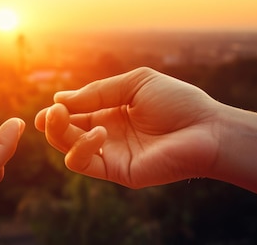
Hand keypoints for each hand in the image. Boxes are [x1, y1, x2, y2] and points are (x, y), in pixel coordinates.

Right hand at [35, 67, 221, 188]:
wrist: (207, 129)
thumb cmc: (177, 102)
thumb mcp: (134, 84)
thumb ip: (96, 92)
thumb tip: (58, 99)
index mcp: (111, 112)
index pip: (75, 114)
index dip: (59, 111)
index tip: (52, 105)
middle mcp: (108, 134)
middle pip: (66, 132)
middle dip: (53, 123)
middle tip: (49, 114)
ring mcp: (112, 153)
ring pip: (68, 149)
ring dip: (59, 134)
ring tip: (61, 117)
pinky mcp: (117, 171)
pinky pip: (84, 164)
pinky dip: (82, 148)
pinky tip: (99, 132)